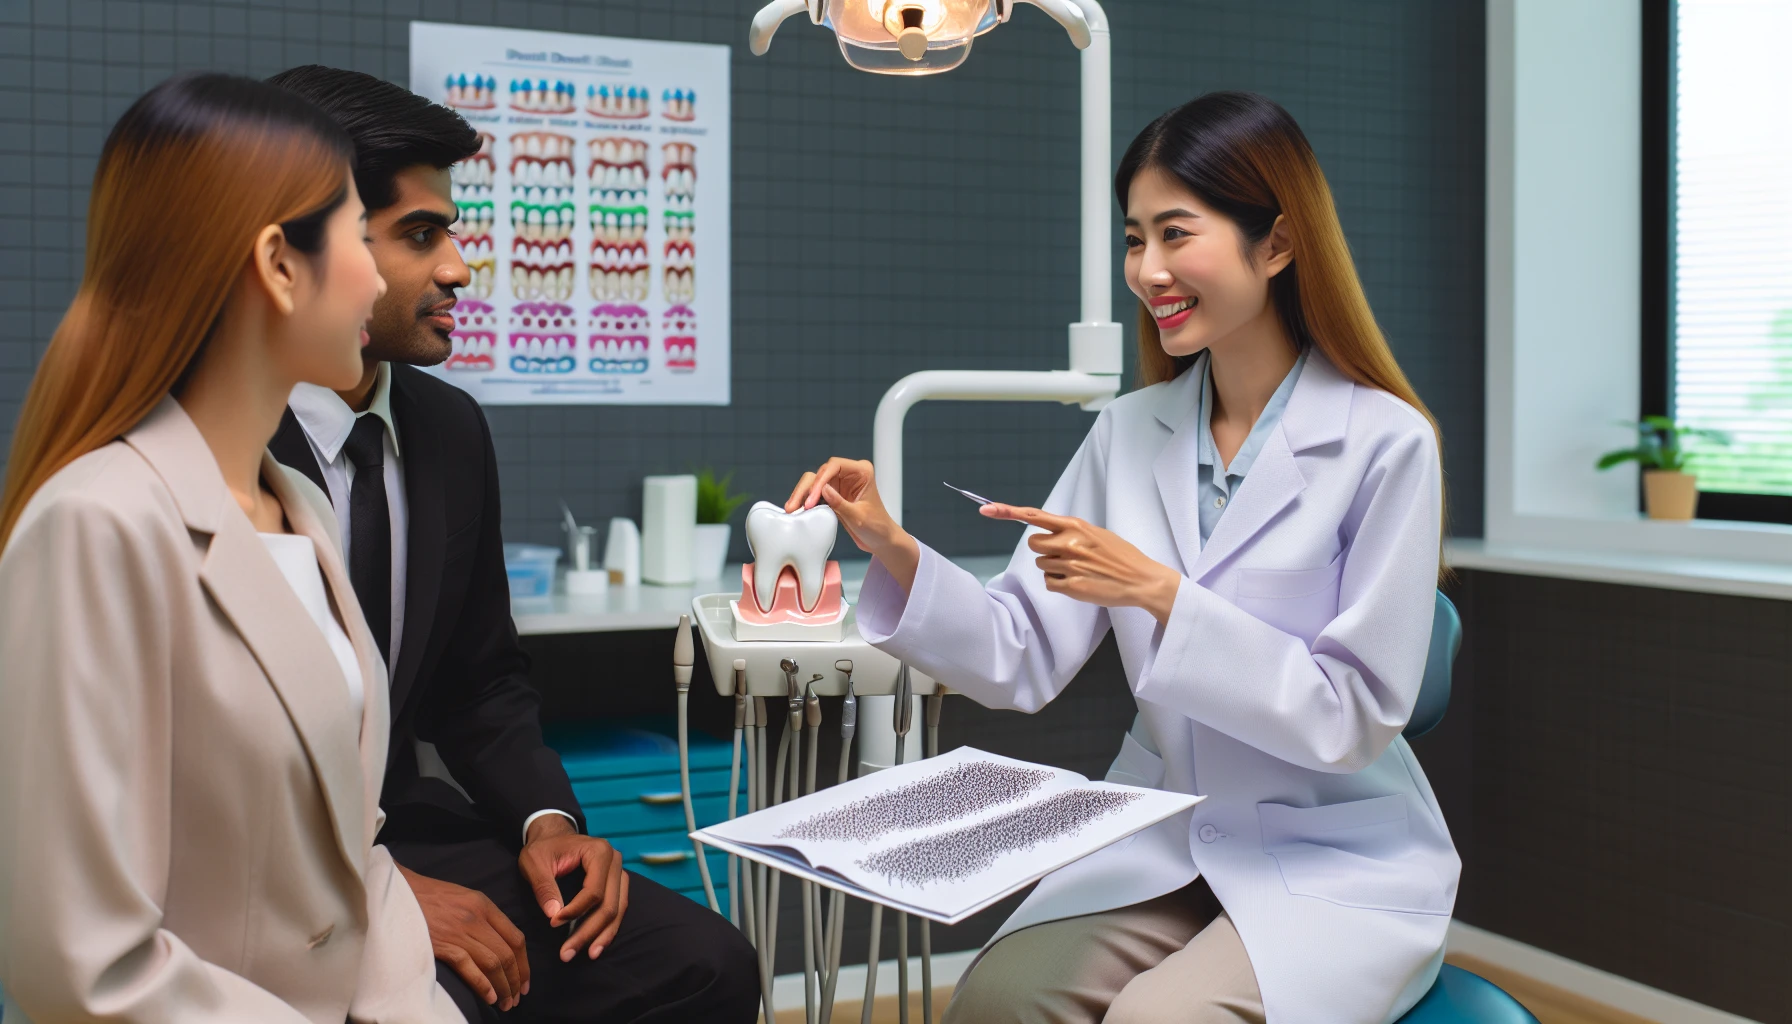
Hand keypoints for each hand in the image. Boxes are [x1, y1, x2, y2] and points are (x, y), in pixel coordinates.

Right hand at [398, 865, 528, 1010]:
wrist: (398, 891)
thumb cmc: (429, 895)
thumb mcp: (464, 897)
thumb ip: (483, 917)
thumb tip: (499, 943)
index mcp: (485, 905)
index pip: (516, 938)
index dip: (524, 963)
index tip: (524, 981)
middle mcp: (477, 919)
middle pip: (507, 954)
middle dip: (515, 980)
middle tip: (516, 998)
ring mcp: (460, 932)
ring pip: (493, 963)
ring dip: (503, 987)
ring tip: (505, 1003)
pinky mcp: (443, 945)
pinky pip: (469, 968)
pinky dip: (483, 985)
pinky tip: (489, 997)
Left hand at [517, 815, 628, 962]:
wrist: (553, 836)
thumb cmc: (543, 847)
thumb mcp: (534, 862)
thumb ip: (544, 887)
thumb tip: (554, 915)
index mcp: (599, 852)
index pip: (593, 890)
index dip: (575, 911)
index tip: (553, 924)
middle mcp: (615, 862)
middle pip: (609, 904)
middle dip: (589, 932)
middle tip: (567, 954)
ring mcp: (619, 873)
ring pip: (618, 910)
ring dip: (603, 935)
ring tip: (588, 955)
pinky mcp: (617, 884)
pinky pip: (617, 909)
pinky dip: (607, 929)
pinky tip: (595, 945)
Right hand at [785, 457, 920, 590]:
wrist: (880, 540)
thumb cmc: (876, 527)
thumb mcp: (858, 517)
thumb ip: (840, 503)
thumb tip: (822, 489)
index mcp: (862, 471)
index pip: (835, 466)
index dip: (820, 480)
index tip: (811, 499)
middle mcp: (849, 473)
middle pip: (821, 473)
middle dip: (806, 488)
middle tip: (794, 506)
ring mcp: (840, 483)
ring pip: (814, 482)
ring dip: (801, 494)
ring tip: (791, 509)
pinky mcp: (833, 494)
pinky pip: (814, 493)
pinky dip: (805, 501)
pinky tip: (796, 510)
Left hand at [979, 504, 1181, 623]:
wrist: (1140, 579)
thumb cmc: (1120, 555)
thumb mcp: (1096, 533)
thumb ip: (1071, 531)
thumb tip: (1047, 532)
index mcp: (1075, 525)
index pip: (1034, 516)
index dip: (1007, 512)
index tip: (986, 510)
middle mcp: (1069, 542)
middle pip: (1033, 544)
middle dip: (1044, 550)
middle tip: (1065, 555)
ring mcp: (1069, 565)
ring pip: (1042, 565)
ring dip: (1054, 568)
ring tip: (1079, 569)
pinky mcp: (1071, 586)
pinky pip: (1049, 583)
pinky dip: (1060, 584)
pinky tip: (1079, 582)